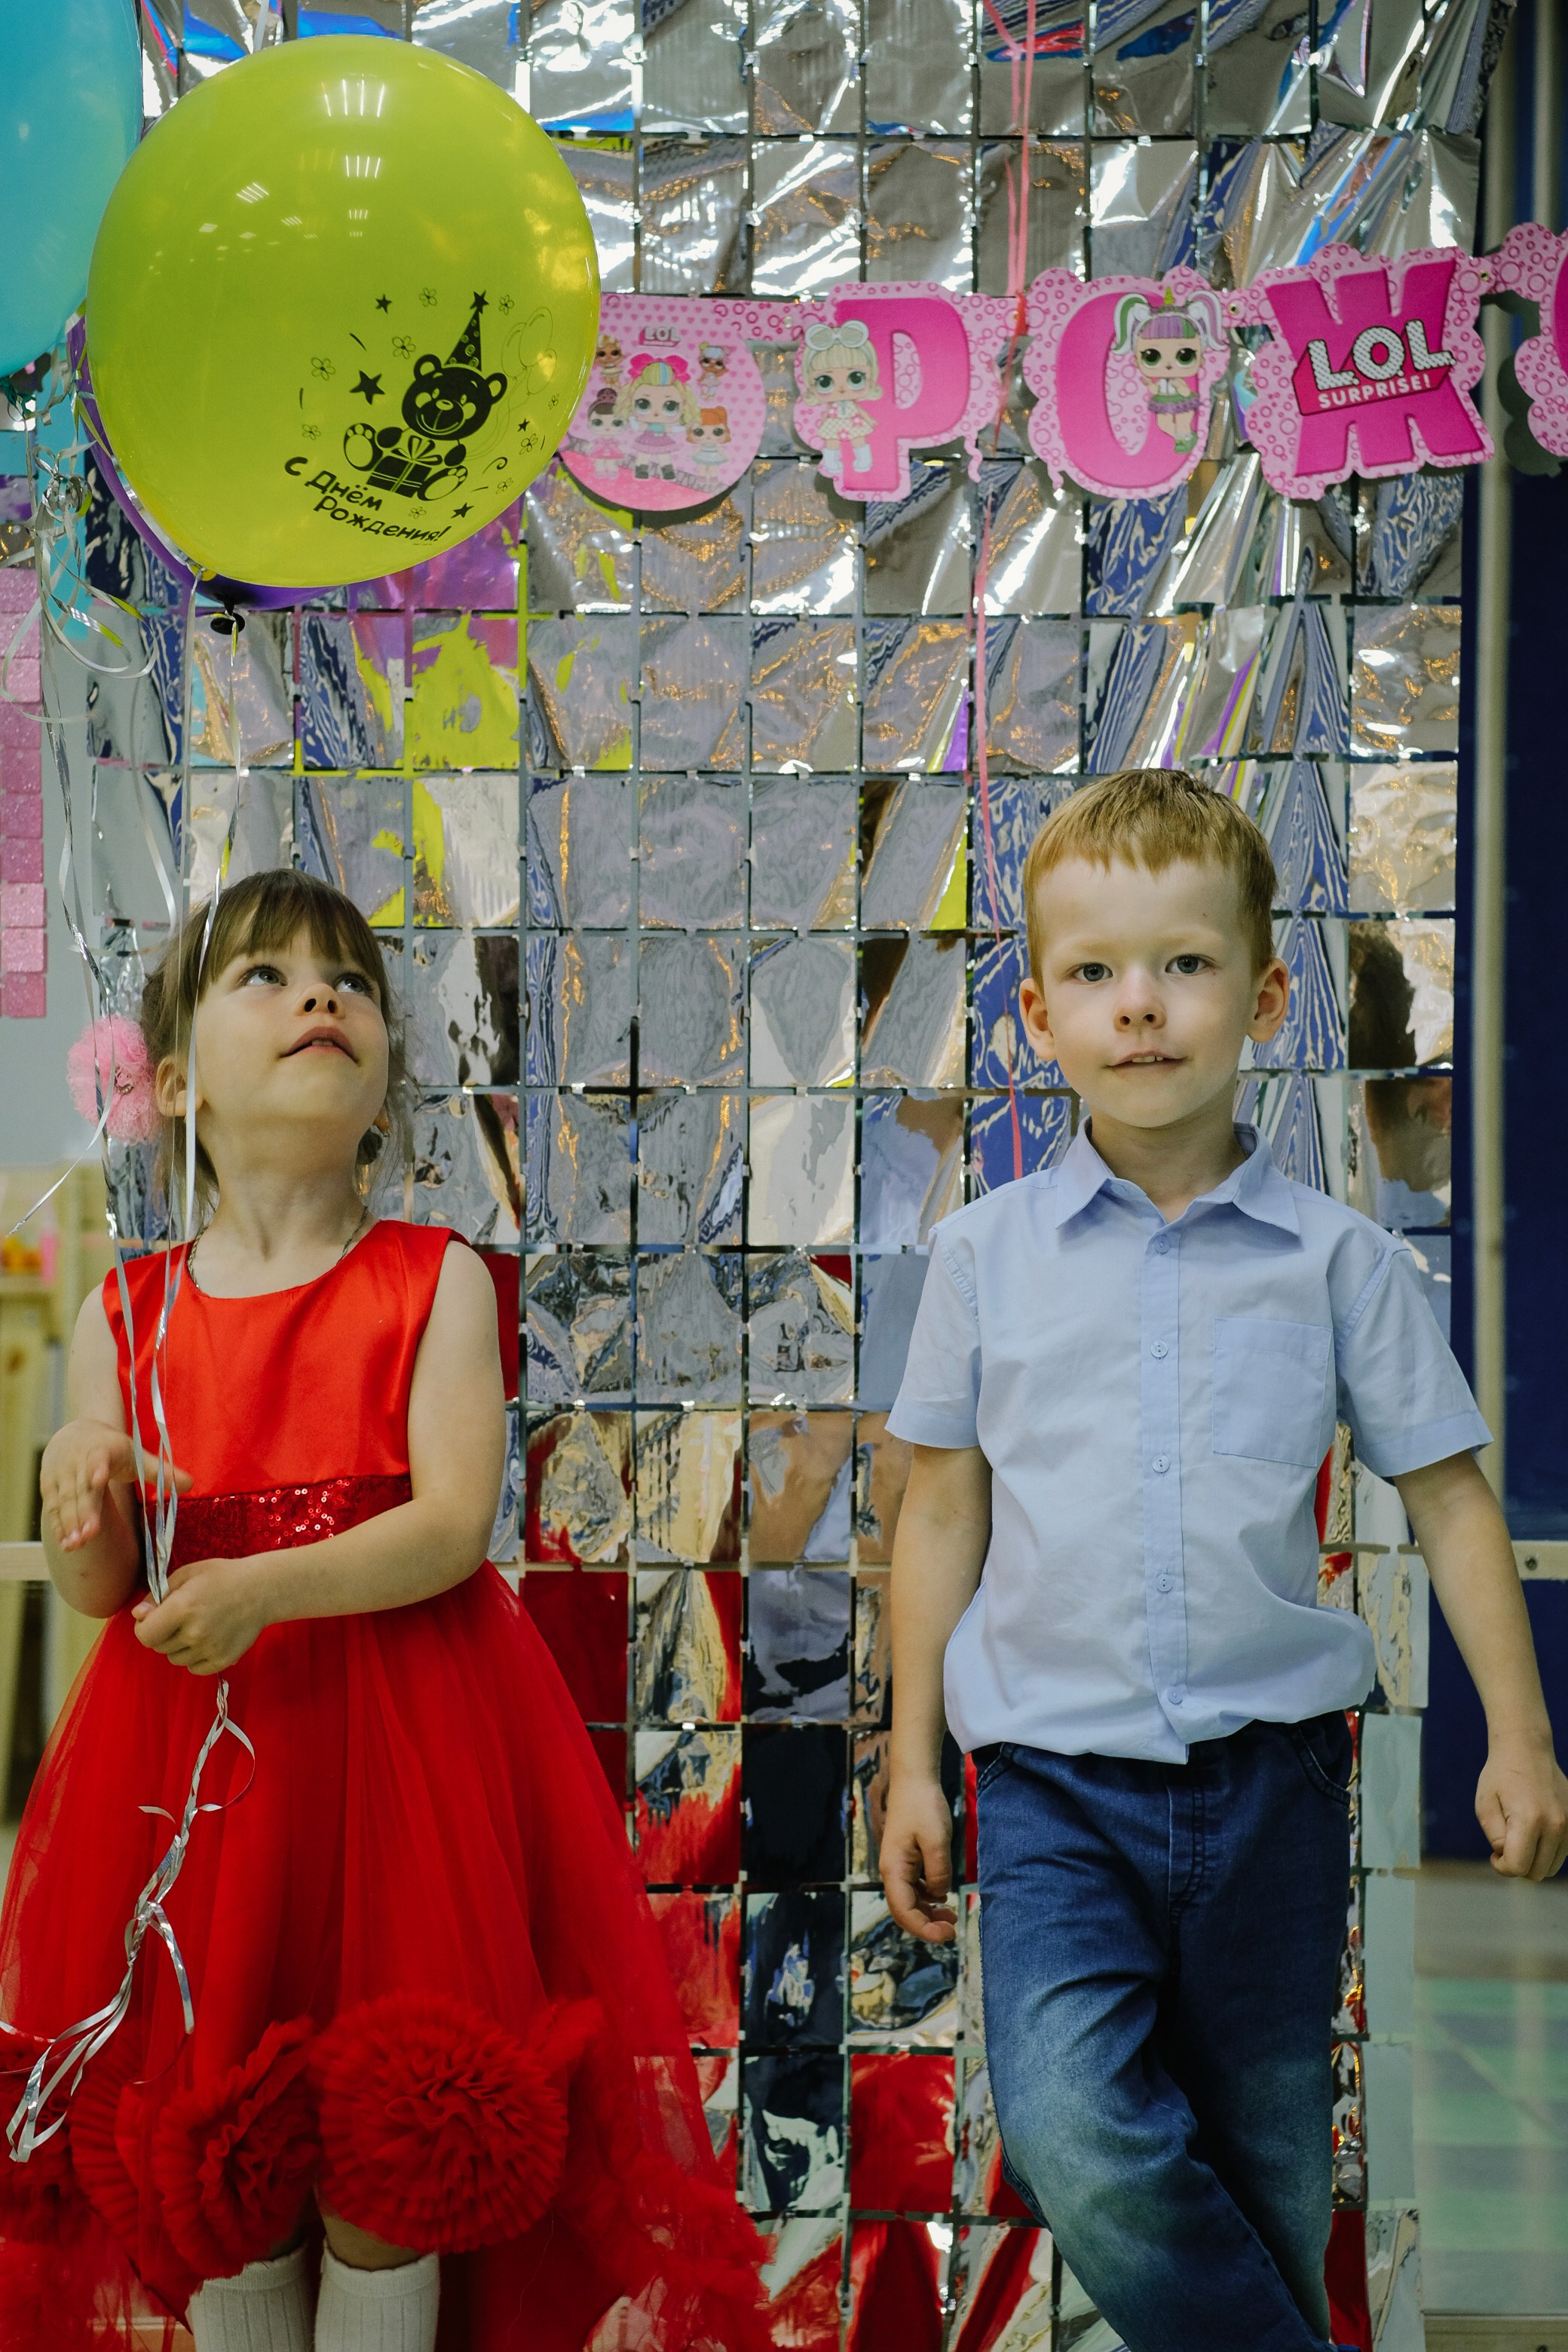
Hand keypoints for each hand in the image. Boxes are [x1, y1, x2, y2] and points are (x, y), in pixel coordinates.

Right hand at [41, 1419, 187, 1551]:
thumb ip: (161, 1472)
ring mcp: (61, 1473)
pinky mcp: (49, 1485)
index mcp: (104, 1449)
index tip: (99, 1479)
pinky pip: (52, 1507)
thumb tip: (191, 1484)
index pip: (100, 1458)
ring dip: (69, 1523)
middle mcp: (79, 1460)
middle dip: (84, 1511)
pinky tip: (66, 1544)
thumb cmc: (112, 1449)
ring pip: (65, 1500)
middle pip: (82, 1487)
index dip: (98, 1468)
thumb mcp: (136, 1455)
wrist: (75, 1433)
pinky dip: (58, 1525)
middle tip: (89, 1535)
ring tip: (75, 1545)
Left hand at [132, 1557, 269, 1675]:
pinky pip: (194, 1668)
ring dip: (179, 1646)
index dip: (144, 1627)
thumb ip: (159, 1595)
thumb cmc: (222, 1577)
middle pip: (159, 1648)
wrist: (262, 1590)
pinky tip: (208, 1639)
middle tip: (181, 1618)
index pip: (145, 1635)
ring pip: (175, 1659)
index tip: (154, 1619)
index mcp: (182, 1608)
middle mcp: (194, 1633)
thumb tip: (138, 1614)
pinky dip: (195, 1657)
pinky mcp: (223, 1660)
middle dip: (164, 1634)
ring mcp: (209, 1649)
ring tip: (198, 1627)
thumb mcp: (187, 1575)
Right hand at [881, 1772, 956, 1943]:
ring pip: (910, 1900)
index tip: (948, 1935)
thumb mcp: (937, 1841)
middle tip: (952, 1930)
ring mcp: (899, 1865)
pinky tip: (943, 1894)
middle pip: (904, 1910)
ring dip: (928, 1912)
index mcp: (894, 1870)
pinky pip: (915, 1887)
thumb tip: (940, 1894)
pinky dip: (928, 1897)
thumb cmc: (923, 1807)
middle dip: (926, 1925)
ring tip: (951, 1916)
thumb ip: (939, 1872)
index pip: (904, 1912)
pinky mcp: (907, 1859)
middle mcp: (893, 1871)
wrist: (914, 1780)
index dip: (924, 1929)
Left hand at [1476, 1737, 1567, 1879]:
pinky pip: (1561, 1854)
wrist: (1527, 1750)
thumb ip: (1495, 1837)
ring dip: (1533, 1861)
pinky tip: (1532, 1835)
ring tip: (1518, 1840)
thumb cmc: (1500, 1776)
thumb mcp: (1484, 1805)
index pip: (1518, 1866)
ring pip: (1551, 1867)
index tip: (1494, 1854)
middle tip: (1503, 1847)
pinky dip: (1546, 1853)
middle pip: (1536, 1872)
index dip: (1501, 1867)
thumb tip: (1509, 1858)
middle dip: (1517, 1866)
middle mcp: (1556, 1825)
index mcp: (1530, 1819)